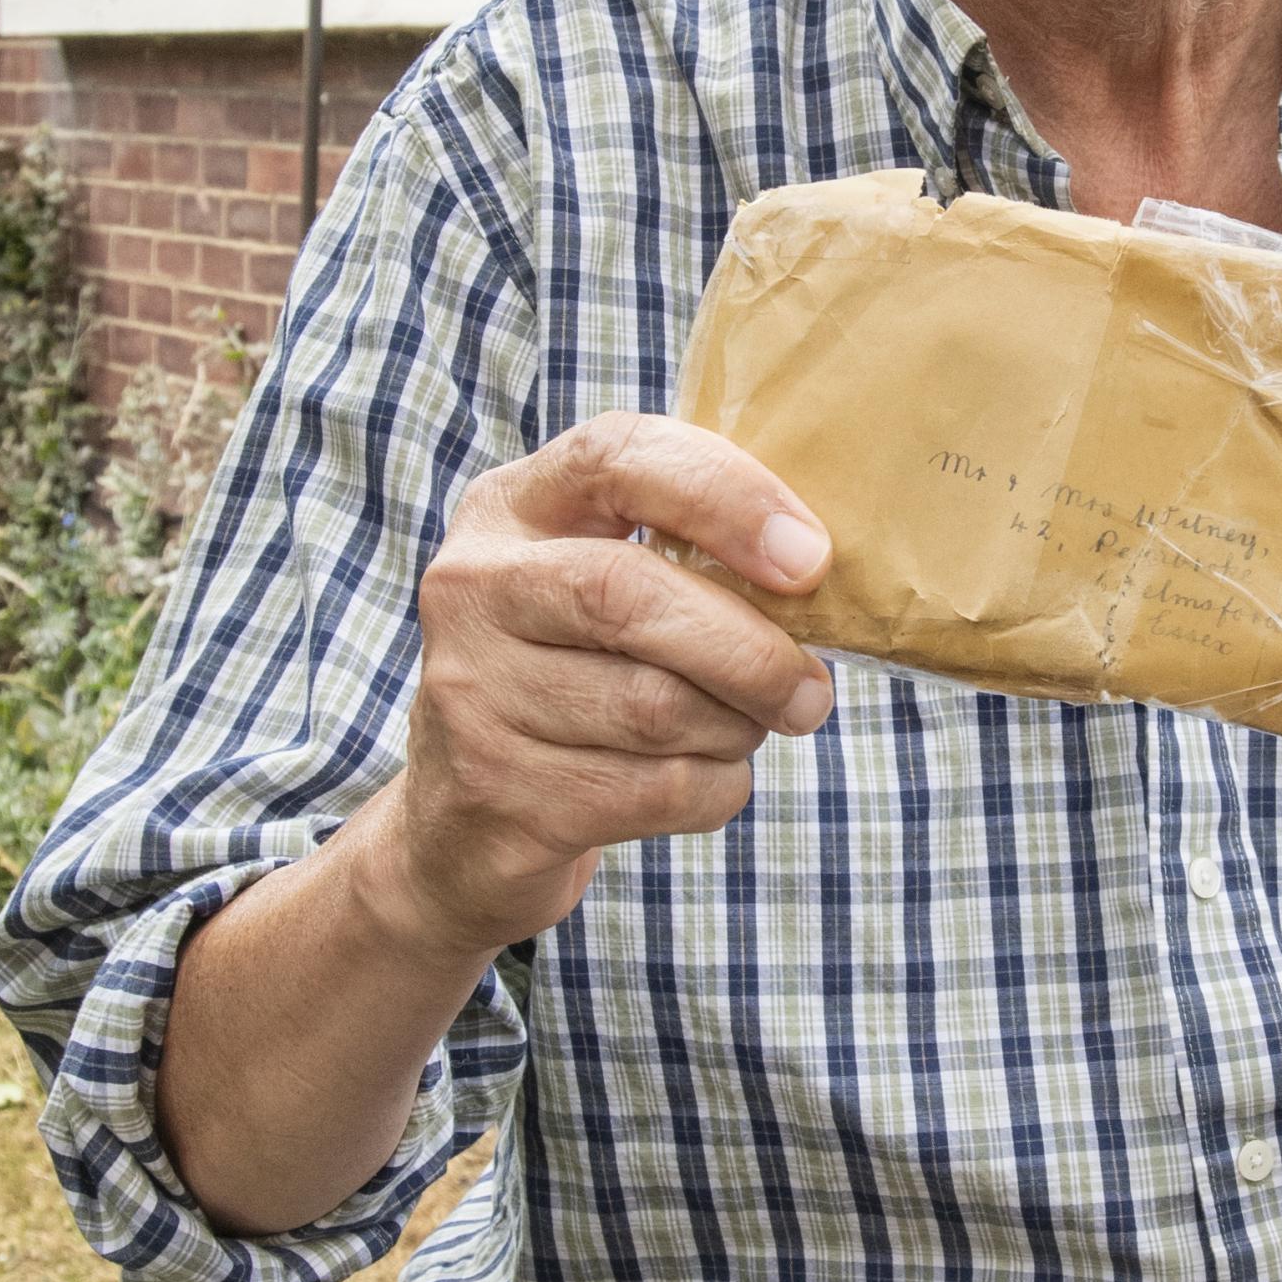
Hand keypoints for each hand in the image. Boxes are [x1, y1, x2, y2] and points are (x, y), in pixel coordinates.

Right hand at [377, 414, 836, 960]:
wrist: (466, 824)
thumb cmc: (577, 671)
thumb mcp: (601, 582)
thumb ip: (685, 550)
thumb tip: (815, 565)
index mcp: (510, 506)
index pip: (618, 458)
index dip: (726, 496)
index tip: (809, 557)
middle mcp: (473, 586)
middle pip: (628, 595)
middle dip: (748, 648)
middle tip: (811, 689)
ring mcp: (471, 692)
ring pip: (653, 706)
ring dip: (735, 726)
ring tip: (745, 727)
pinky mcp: (498, 793)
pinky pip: (654, 789)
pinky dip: (713, 788)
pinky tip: (705, 777)